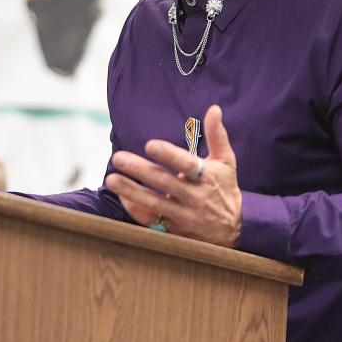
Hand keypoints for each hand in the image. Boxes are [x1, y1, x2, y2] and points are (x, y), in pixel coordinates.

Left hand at [104, 105, 241, 246]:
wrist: (231, 232)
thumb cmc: (224, 190)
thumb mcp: (226, 163)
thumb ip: (217, 136)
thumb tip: (214, 109)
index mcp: (207, 177)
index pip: (186, 164)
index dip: (168, 154)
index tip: (150, 145)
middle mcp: (195, 196)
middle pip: (164, 181)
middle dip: (140, 169)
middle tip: (118, 158)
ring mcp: (183, 215)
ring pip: (154, 202)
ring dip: (131, 191)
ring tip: (111, 180)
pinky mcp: (173, 229)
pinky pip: (151, 220)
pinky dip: (136, 210)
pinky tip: (122, 198)